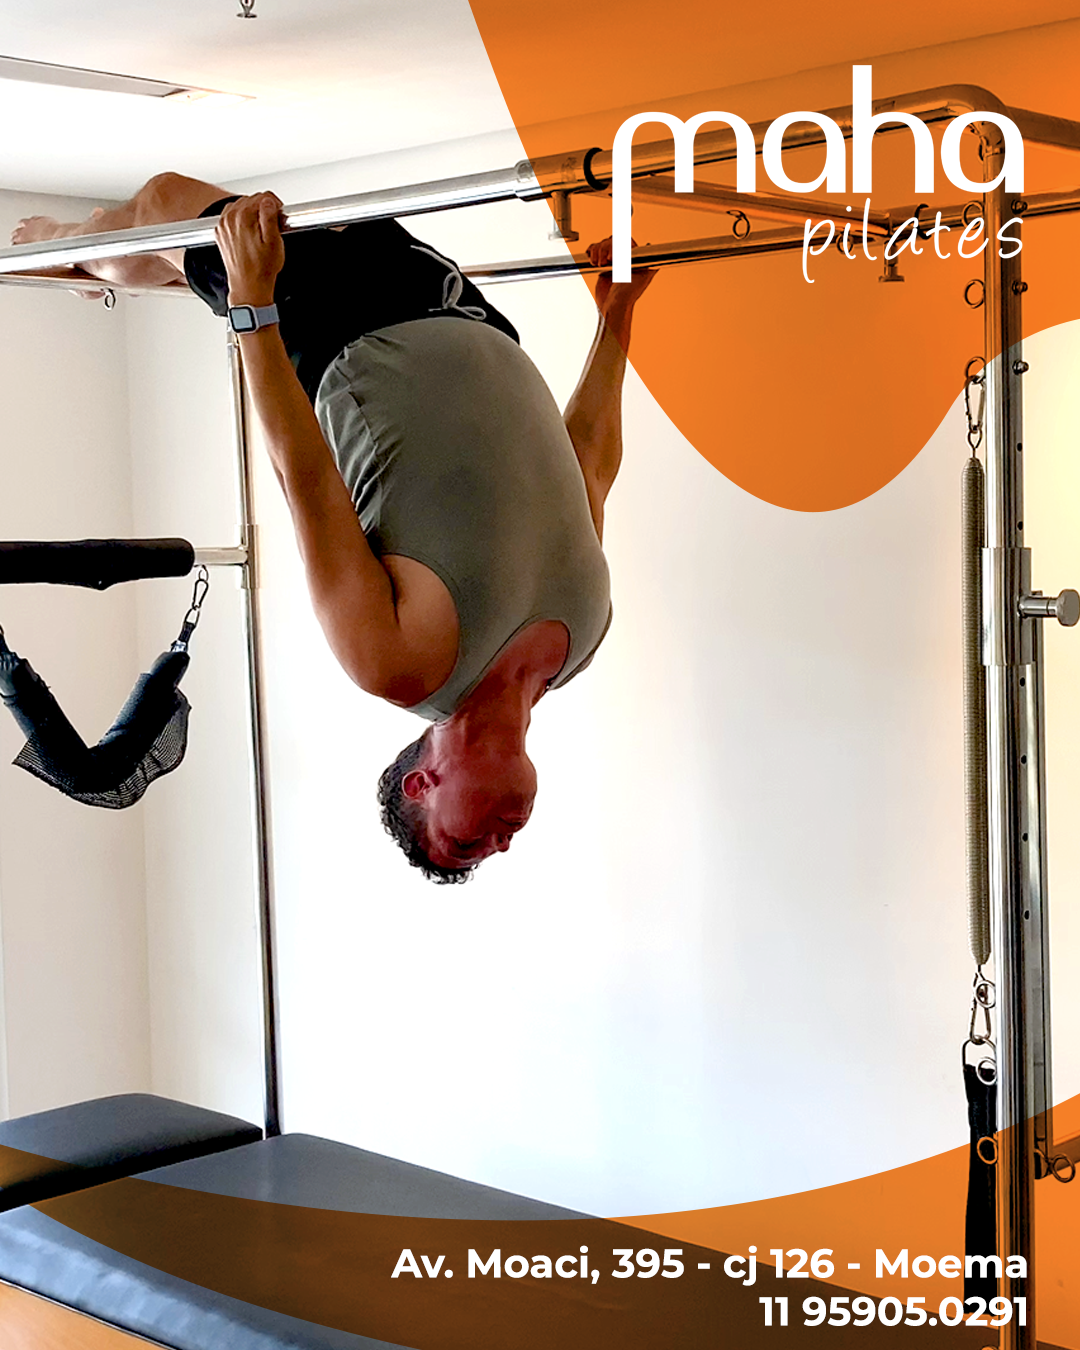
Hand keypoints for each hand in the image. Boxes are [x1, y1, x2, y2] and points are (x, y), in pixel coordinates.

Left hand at [215, 192, 285, 307]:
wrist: (249, 286)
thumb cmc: (261, 269)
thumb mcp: (274, 241)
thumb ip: (270, 216)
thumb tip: (268, 201)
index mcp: (242, 217)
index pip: (262, 196)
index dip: (275, 205)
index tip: (280, 215)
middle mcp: (229, 218)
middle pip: (250, 199)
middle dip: (263, 208)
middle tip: (272, 225)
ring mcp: (223, 225)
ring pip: (240, 206)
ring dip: (252, 212)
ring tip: (261, 229)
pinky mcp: (220, 233)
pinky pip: (231, 216)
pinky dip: (241, 219)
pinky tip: (249, 232)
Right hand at [587, 236, 656, 312]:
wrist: (613, 306)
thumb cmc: (628, 294)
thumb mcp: (642, 276)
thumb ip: (647, 261)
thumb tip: (650, 246)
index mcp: (633, 257)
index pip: (624, 240)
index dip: (616, 245)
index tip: (612, 257)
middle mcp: (622, 257)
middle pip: (611, 240)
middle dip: (604, 249)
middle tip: (605, 263)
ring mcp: (611, 260)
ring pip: (601, 244)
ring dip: (597, 252)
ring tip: (598, 265)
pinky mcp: (600, 264)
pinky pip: (593, 251)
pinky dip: (591, 252)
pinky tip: (593, 262)